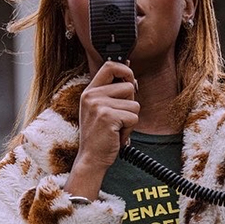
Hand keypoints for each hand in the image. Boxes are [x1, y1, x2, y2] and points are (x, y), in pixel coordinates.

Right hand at [64, 61, 139, 199]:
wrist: (91, 158)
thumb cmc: (99, 135)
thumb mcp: (101, 108)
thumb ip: (112, 91)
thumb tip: (130, 71)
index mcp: (90, 91)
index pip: (110, 65)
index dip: (125, 69)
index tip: (130, 79)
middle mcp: (92, 95)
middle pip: (129, 86)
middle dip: (130, 103)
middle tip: (117, 117)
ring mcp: (98, 105)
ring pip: (134, 104)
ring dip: (130, 118)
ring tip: (116, 127)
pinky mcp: (107, 117)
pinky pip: (133, 117)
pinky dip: (130, 129)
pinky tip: (117, 134)